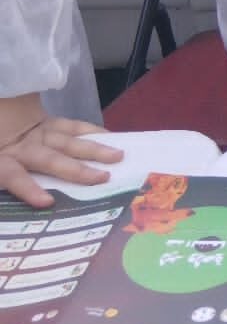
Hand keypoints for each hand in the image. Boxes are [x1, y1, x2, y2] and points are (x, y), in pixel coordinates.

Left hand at [0, 95, 123, 208]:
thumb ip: (9, 176)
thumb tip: (29, 202)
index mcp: (3, 162)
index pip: (14, 176)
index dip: (30, 189)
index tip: (47, 202)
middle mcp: (25, 147)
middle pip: (50, 159)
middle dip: (77, 169)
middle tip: (103, 178)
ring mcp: (39, 131)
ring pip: (68, 141)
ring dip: (94, 150)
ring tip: (118, 156)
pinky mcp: (49, 121)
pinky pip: (73, 125)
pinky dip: (92, 131)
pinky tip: (110, 136)